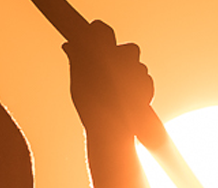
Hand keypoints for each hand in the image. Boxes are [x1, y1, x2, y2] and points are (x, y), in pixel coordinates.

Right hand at [63, 19, 152, 138]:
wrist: (110, 129)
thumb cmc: (90, 105)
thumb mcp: (77, 81)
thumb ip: (76, 59)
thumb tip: (69, 46)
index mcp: (103, 52)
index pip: (103, 29)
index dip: (99, 32)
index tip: (95, 38)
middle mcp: (123, 58)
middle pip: (129, 49)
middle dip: (122, 56)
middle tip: (110, 68)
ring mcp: (138, 72)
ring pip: (139, 64)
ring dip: (131, 72)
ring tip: (118, 87)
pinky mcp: (148, 87)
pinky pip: (145, 79)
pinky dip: (139, 85)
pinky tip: (128, 95)